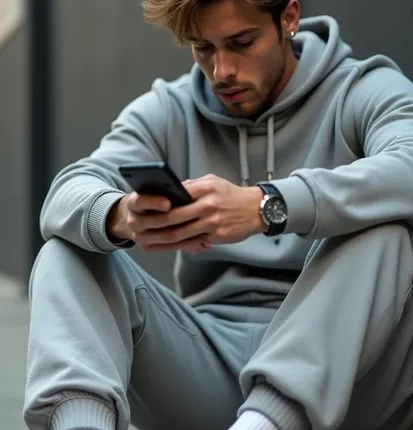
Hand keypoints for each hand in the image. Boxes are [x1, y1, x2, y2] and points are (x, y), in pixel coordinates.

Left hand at [108, 175, 264, 252]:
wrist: (258, 209)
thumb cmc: (232, 195)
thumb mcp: (213, 182)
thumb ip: (192, 186)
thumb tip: (171, 191)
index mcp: (205, 189)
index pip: (176, 196)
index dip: (157, 204)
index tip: (143, 209)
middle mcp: (208, 206)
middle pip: (174, 218)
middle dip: (153, 225)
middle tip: (137, 229)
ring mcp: (212, 223)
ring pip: (180, 234)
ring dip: (160, 240)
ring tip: (145, 242)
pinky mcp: (217, 236)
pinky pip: (193, 243)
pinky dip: (177, 247)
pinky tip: (165, 247)